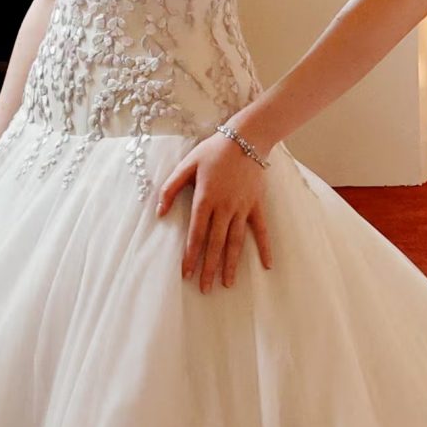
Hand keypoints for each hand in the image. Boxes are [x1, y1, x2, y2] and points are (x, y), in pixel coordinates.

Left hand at [158, 133, 273, 291]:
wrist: (246, 138)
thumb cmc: (213, 151)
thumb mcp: (186, 164)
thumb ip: (170, 188)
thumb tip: (159, 212)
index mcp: (205, 198)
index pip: (196, 233)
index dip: (191, 255)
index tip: (187, 273)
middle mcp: (225, 207)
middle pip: (215, 243)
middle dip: (209, 267)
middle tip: (204, 288)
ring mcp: (242, 208)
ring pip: (236, 241)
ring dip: (231, 264)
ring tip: (228, 284)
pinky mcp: (256, 205)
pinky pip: (261, 230)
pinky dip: (264, 247)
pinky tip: (267, 265)